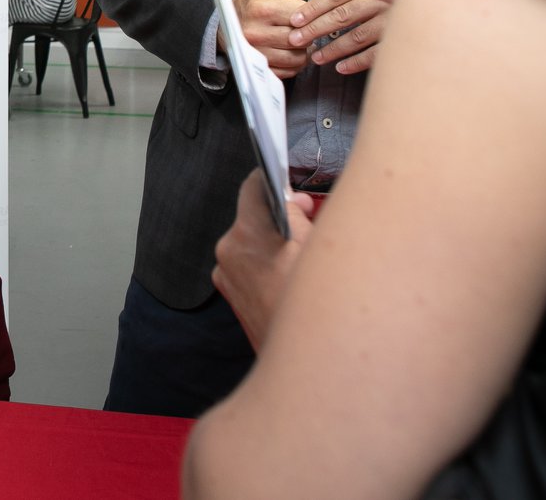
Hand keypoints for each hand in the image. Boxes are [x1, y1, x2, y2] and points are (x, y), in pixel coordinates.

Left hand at [211, 169, 318, 348]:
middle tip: (313, 218)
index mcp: (245, 235)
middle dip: (283, 214)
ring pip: (254, 242)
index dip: (275, 180)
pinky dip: (271, 262)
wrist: (312, 365)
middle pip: (254, 217)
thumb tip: (293, 201)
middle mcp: (228, 253)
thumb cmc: (318, 305)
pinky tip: (297, 272)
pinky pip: (252, 266)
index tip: (291, 181)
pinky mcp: (234, 297)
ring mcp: (227, 278)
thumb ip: (300, 214)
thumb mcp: (317, 247)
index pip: (252, 188)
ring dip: (277, 240)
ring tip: (309, 249)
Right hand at [225, 0, 329, 77]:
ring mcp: (257, 53)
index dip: (314, 16)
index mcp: (263, 9)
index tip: (315, 14)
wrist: (227, 24)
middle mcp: (257, 32)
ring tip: (302, 40)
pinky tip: (293, 52)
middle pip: (301, 39)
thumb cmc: (257, 4)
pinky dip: (296, 64)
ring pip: (297, 58)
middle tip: (309, 28)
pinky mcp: (259, 67)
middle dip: (310, 34)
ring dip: (305, 51)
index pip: (303, 17)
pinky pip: (289, 71)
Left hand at [294, 0, 402, 72]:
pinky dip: (357, 62)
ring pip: (355, 37)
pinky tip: (341, 67)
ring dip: (332, 49)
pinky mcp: (406, 43)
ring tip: (315, 56)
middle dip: (315, 28)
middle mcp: (388, 1)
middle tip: (296, 37)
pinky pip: (376, 56)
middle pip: (342, 15)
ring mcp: (396, 24)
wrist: (467, 2)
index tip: (297, 14)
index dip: (316, 3)